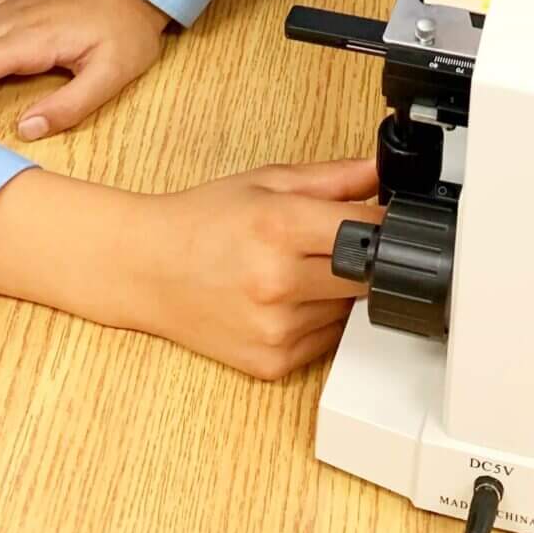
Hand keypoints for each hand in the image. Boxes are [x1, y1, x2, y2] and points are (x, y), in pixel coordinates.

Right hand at [0, 157, 384, 378]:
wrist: (147, 270)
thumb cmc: (201, 222)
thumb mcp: (267, 182)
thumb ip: (333, 178)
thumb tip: (383, 169)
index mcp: (279, 227)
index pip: (370, 228)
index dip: (386, 220)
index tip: (386, 216)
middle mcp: (278, 281)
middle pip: (368, 274)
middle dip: (363, 257)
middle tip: (334, 243)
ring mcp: (276, 328)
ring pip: (350, 310)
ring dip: (339, 292)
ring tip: (299, 269)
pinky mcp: (272, 362)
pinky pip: (326, 342)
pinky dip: (318, 321)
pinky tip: (286, 300)